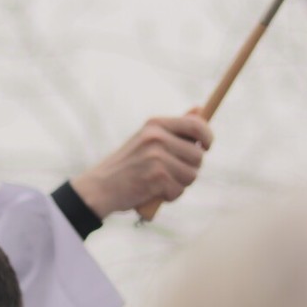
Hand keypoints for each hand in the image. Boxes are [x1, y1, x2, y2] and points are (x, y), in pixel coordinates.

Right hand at [70, 114, 212, 218]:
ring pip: (191, 175)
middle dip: (190, 168)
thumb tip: (200, 110)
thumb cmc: (127, 165)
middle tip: (171, 173)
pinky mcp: (157, 177)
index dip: (207, 137)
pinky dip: (169, 196)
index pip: (196, 125)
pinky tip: (153, 192)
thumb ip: (175, 127)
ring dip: (179, 184)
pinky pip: (179, 190)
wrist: (99, 187)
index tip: (206, 147)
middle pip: (198, 155)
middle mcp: (157, 138)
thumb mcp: (148, 139)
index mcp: (155, 125)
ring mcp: (157, 157)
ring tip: (159, 183)